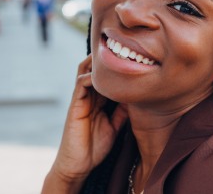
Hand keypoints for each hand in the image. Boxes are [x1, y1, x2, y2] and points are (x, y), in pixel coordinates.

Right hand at [42, 54, 127, 192]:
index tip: (132, 58)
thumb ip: (122, 111)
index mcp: (99, 100)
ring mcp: (81, 99)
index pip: (106, 77)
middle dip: (106, 59)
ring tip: (112, 53)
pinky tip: (103, 75)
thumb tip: (137, 97)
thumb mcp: (115, 125)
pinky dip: (91, 77)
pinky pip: (81, 84)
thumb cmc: (96, 146)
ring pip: (86, 71)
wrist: (78, 164)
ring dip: (97, 62)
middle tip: (122, 48)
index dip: (117, 67)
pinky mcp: (75, 105)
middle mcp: (89, 96)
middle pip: (95, 69)